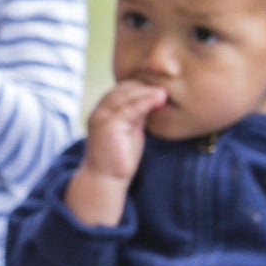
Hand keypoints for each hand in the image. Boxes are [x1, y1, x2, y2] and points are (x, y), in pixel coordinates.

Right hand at [63, 79, 166, 226]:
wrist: (106, 179)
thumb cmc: (119, 158)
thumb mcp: (131, 130)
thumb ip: (137, 115)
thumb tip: (152, 100)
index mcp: (104, 110)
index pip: (122, 89)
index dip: (140, 86)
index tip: (159, 88)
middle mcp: (100, 110)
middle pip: (123, 88)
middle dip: (144, 86)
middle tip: (165, 86)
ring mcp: (102, 116)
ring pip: (126, 95)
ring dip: (147, 92)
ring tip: (164, 93)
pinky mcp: (108, 125)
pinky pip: (130, 108)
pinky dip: (146, 101)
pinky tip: (159, 100)